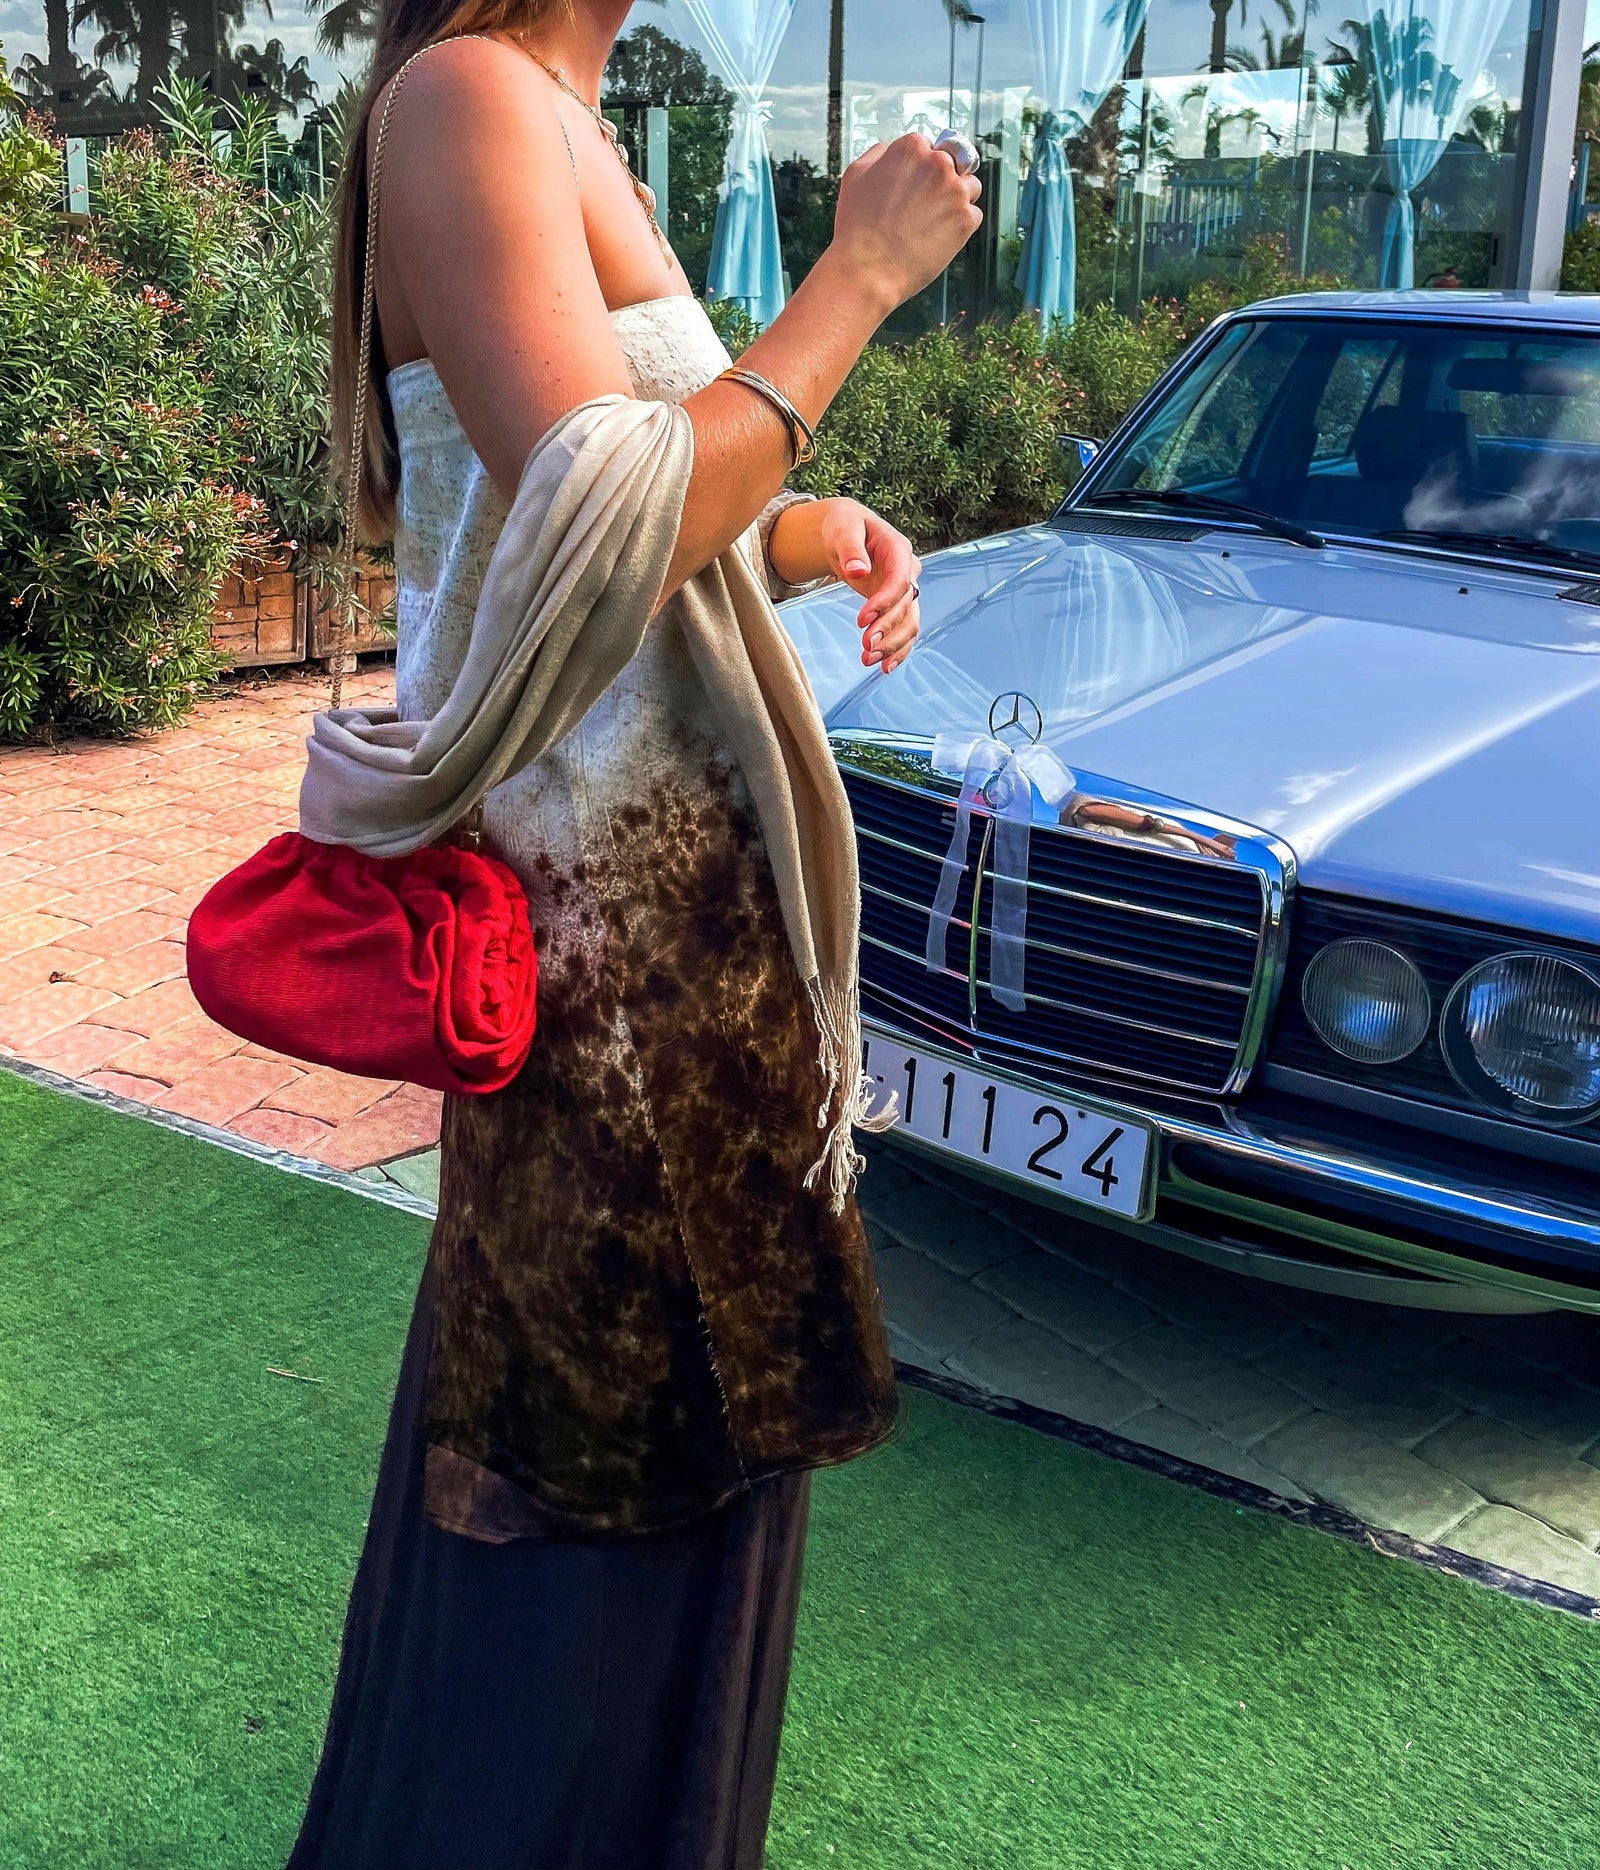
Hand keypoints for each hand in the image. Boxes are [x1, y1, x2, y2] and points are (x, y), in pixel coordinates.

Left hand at [818, 499, 921, 673]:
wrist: (846, 530)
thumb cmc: (843, 525)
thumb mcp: (843, 528)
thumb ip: (850, 548)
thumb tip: (857, 571)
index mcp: (899, 550)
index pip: (900, 582)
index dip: (885, 603)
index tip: (861, 621)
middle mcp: (908, 572)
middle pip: (907, 607)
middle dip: (888, 630)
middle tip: (866, 648)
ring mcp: (904, 590)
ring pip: (909, 623)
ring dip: (893, 646)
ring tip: (870, 662)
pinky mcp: (896, 605)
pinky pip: (904, 630)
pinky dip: (898, 650)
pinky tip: (885, 668)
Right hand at [828, 133, 983, 311]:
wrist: (868, 270)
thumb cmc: (857, 226)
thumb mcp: (856, 175)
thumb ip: (880, 153)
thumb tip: (894, 149)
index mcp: (912, 147)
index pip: (930, 146)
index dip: (921, 168)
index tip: (913, 185)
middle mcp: (938, 163)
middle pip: (955, 162)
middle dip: (943, 180)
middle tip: (924, 204)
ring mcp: (955, 191)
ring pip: (970, 186)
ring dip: (957, 199)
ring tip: (932, 220)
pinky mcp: (966, 220)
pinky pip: (974, 215)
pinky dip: (960, 225)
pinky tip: (938, 236)